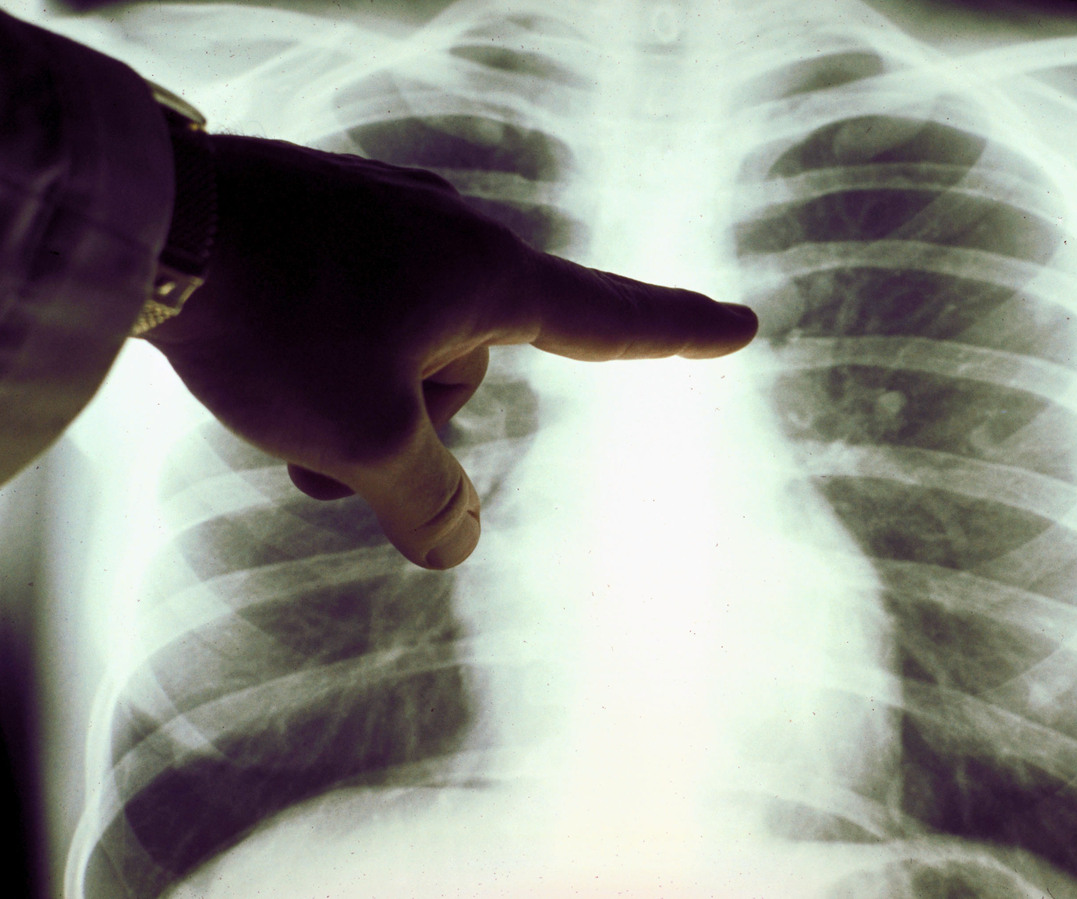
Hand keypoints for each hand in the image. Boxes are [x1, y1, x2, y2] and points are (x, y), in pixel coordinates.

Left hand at [146, 135, 757, 568]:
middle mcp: (451, 235)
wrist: (154, 217)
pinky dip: (326, 357)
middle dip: (405, 425)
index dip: (679, 334)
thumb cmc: (277, 323)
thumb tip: (455, 544)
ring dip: (353, 400)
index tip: (740, 326)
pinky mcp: (330, 217)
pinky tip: (267, 356)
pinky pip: (356, 310)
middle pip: (464, 371)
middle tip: (326, 448)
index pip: (609, 317)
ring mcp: (387, 218)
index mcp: (489, 277)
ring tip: (280, 407)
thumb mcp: (363, 440)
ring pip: (400, 348)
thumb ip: (426, 503)